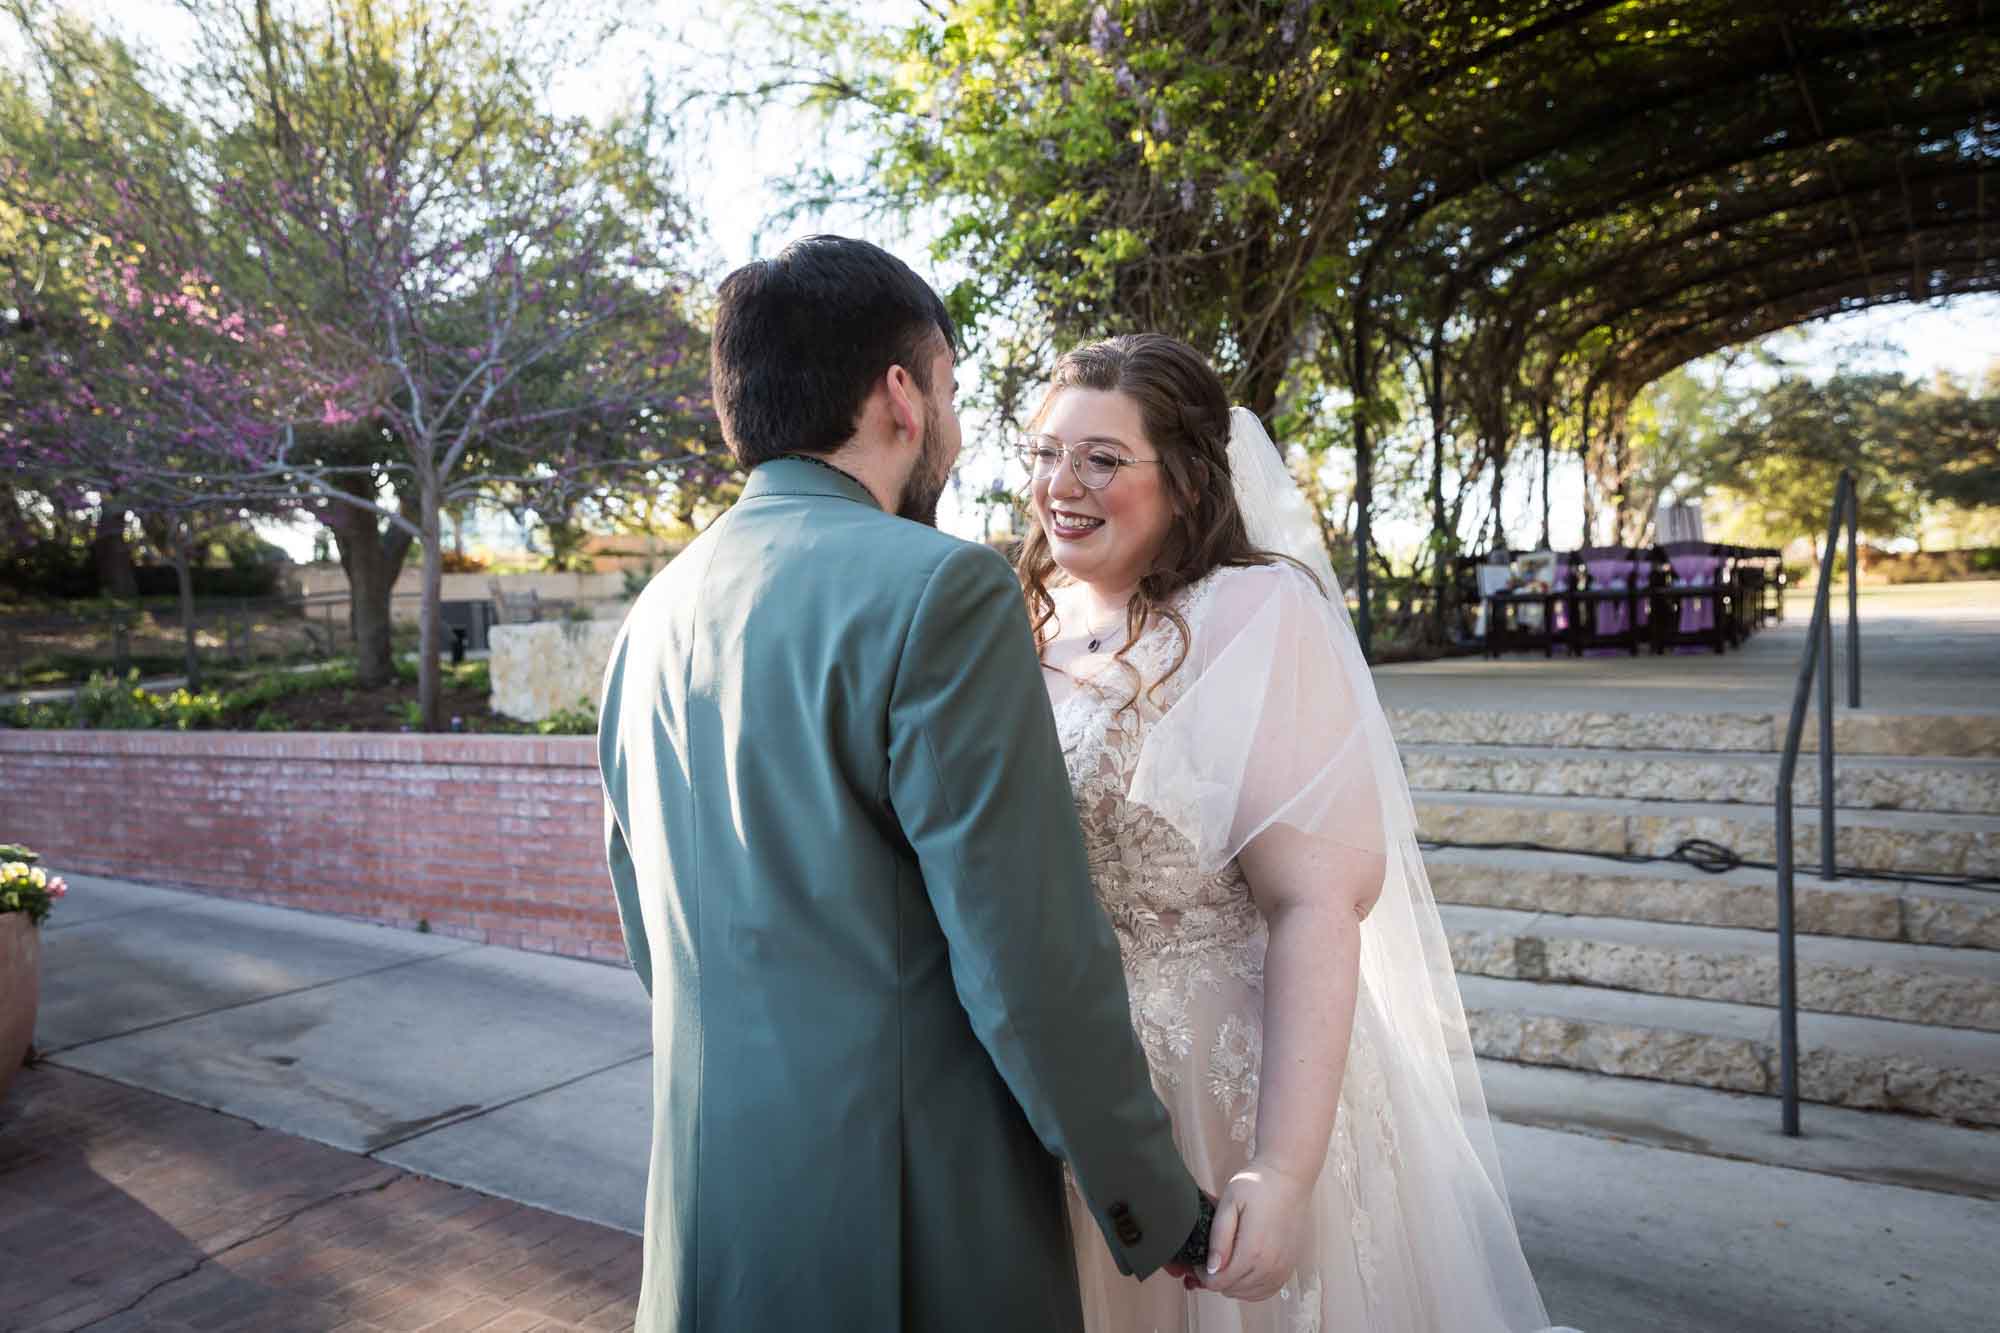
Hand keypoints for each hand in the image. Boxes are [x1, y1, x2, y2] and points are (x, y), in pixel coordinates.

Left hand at [1201, 1160, 1314, 1300]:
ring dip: (1232, 1284)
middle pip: (1232, 1290)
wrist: (1288, 1178)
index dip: (1203, 1275)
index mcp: (1253, 1250)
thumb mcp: (1229, 1203)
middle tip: (1209, 1260)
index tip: (1198, 1261)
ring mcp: (1282, 1269)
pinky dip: (1250, 1288)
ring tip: (1225, 1263)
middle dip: (1216, 1279)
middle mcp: (1270, 1265)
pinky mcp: (1289, 1267)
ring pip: (1248, 1294)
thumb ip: (1219, 1238)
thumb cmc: (1258, 1186)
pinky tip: (1242, 1272)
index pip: (1219, 1282)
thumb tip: (1212, 1269)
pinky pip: (1266, 1291)